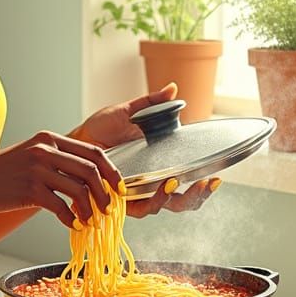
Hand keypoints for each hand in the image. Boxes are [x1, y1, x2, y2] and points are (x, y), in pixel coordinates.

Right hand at [0, 130, 123, 229]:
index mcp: (49, 138)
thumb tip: (87, 178)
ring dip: (90, 209)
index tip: (118, 187)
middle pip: (91, 170)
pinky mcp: (30, 189)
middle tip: (109, 208)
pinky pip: (61, 206)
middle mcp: (45, 149)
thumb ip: (56, 160)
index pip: (93, 151)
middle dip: (106, 192)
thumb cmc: (1, 173)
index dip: (112, 170)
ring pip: (79, 189)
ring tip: (90, 220)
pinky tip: (72, 225)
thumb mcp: (30, 156)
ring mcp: (37, 169)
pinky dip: (71, 219)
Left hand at [70, 81, 220, 217]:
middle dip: (199, 195)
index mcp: (158, 166)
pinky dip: (155, 199)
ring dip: (178, 197)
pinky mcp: (120, 199)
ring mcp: (136, 192)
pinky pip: (141, 208)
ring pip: (164, 207)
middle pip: (182, 201)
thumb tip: (174, 88)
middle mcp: (150, 184)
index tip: (217, 176)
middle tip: (209, 182)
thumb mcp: (129, 111)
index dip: (204, 185)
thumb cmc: (100, 127)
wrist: (77, 139)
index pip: (188, 182)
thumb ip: (152, 103)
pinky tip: (163, 186)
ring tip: (181, 181)